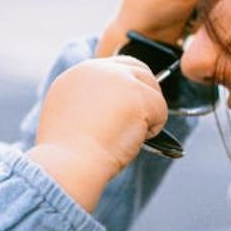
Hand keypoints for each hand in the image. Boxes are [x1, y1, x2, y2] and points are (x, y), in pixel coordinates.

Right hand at [27, 56, 167, 211]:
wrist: (69, 163)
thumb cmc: (69, 152)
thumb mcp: (69, 115)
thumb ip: (90, 102)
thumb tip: (116, 107)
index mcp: (79, 73)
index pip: (115, 68)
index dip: (128, 88)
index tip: (128, 108)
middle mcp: (98, 68)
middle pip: (138, 70)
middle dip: (145, 96)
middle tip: (142, 122)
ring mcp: (119, 79)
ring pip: (151, 90)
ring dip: (148, 115)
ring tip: (128, 137)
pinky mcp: (138, 94)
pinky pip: (161, 109)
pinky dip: (153, 129)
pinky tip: (132, 140)